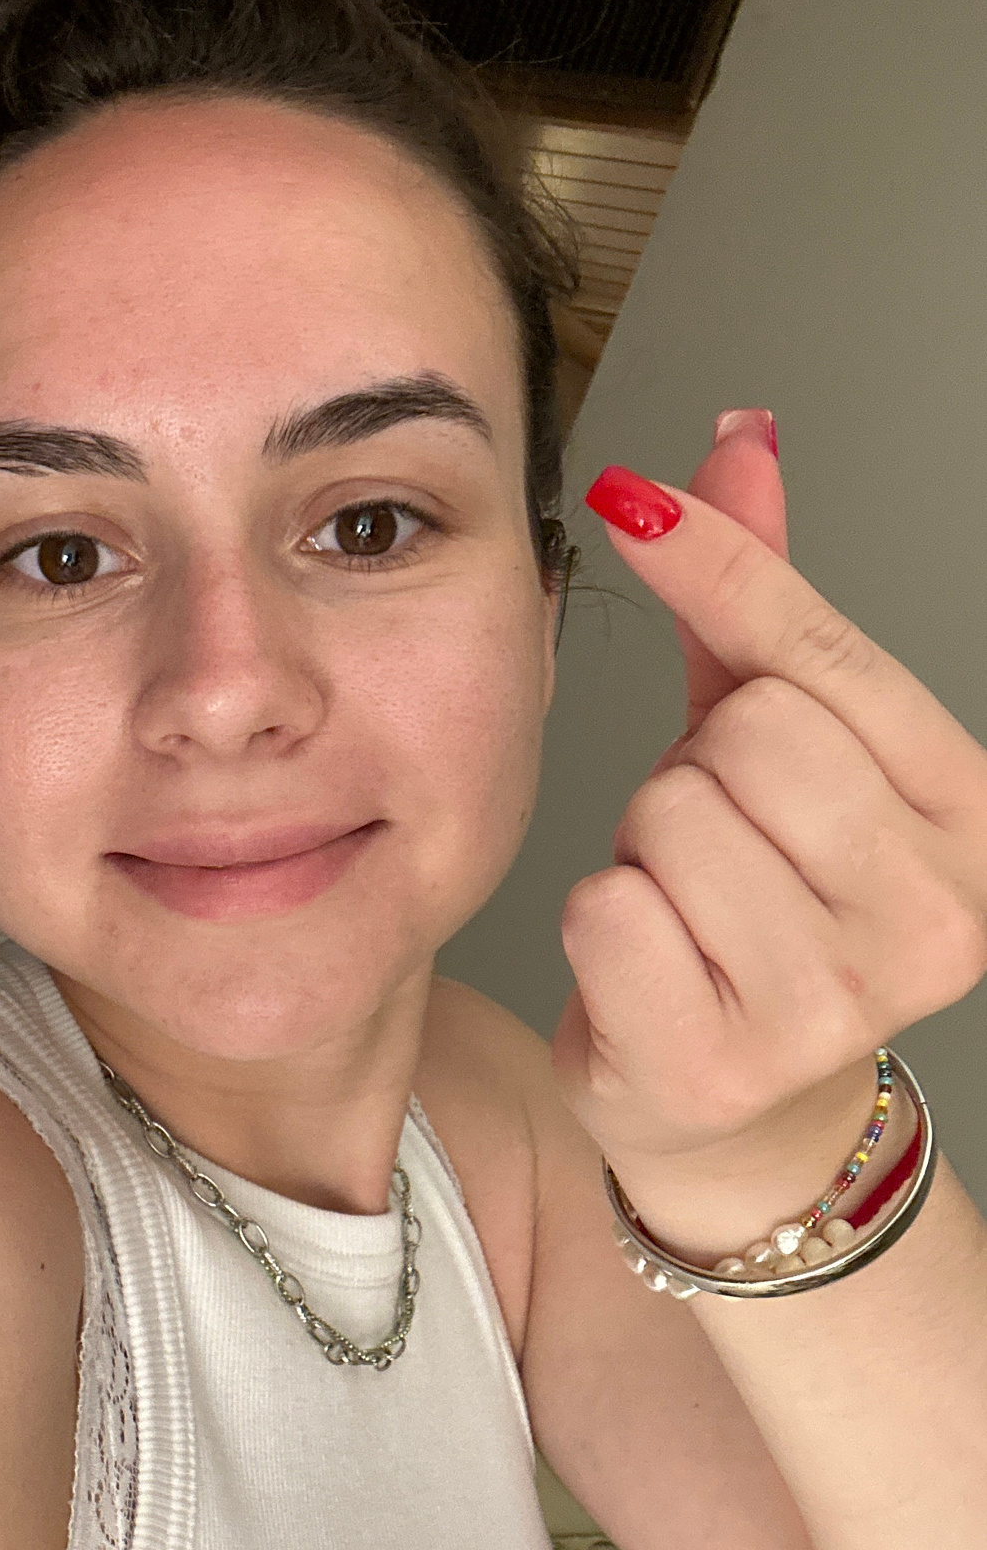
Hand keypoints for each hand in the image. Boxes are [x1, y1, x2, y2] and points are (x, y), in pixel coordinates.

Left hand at [551, 411, 986, 1233]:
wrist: (741, 1109)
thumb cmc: (758, 910)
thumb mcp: (772, 744)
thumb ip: (758, 601)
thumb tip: (736, 439)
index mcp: (968, 815)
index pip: (822, 653)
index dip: (718, 563)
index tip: (633, 500)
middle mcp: (932, 912)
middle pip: (748, 734)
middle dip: (695, 771)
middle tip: (715, 838)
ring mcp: (837, 1000)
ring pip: (670, 817)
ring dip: (646, 850)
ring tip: (688, 905)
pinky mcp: (725, 1060)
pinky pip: (606, 911)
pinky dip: (600, 925)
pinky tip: (652, 969)